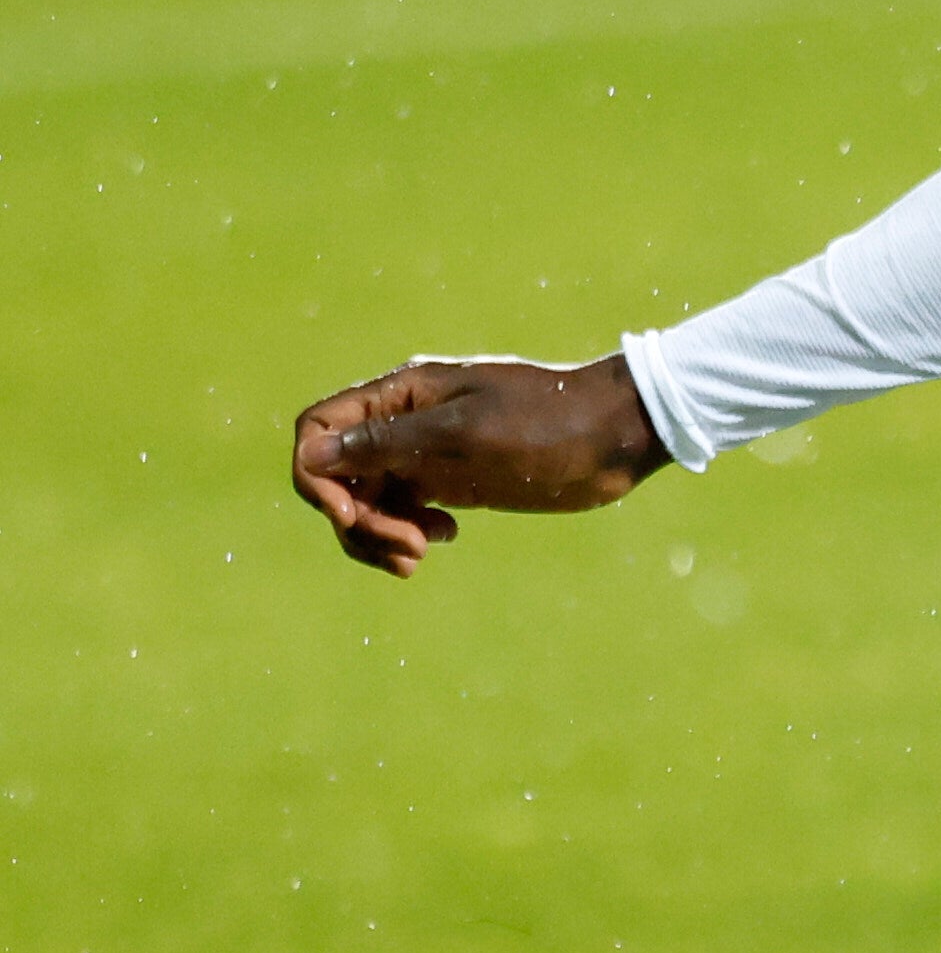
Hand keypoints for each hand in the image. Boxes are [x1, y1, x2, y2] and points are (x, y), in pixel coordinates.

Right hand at [290, 353, 669, 577]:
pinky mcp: (450, 482)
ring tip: (418, 557)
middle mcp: (403, 424)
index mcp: (400, 395)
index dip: (316, 475)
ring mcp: (425, 455)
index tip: (347, 514)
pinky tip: (444, 540)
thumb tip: (312, 454)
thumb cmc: (550, 423)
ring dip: (378, 535)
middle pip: (337, 475)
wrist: (617, 436)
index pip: (319, 428)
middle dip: (358, 518)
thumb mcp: (467, 433)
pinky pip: (401, 512)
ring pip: (366, 500)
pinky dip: (406, 534)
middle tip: (411, 548)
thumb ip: (389, 443)